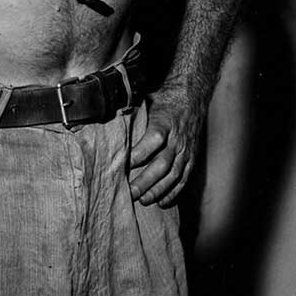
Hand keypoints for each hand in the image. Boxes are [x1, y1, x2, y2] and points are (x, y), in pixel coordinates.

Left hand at [129, 87, 202, 206]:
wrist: (193, 93)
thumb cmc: (165, 96)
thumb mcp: (147, 96)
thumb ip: (130, 109)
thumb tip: (103, 114)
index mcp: (165, 121)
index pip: (153, 140)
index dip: (138, 154)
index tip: (122, 165)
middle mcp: (177, 138)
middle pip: (162, 163)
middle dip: (146, 180)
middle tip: (130, 193)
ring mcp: (186, 149)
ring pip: (174, 174)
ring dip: (159, 190)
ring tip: (144, 201)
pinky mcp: (192, 157)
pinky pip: (184, 177)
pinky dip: (174, 191)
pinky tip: (162, 201)